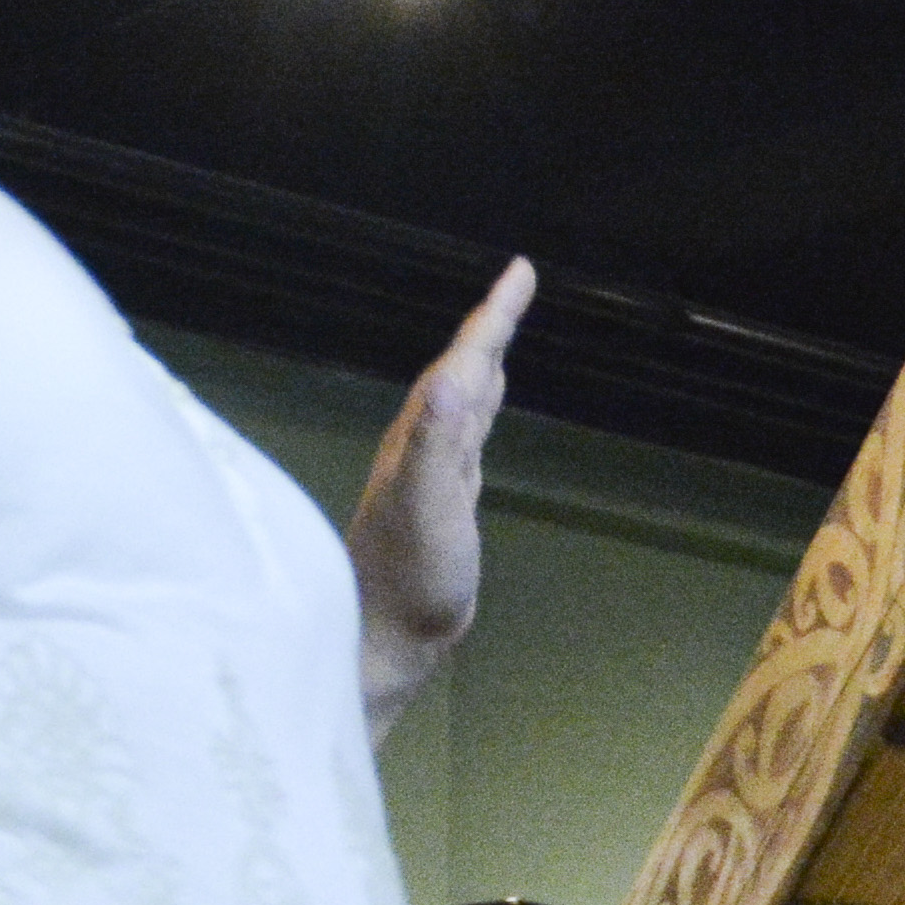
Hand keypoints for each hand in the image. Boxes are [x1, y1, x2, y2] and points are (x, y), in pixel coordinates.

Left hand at [349, 256, 530, 724]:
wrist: (383, 634)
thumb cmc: (409, 577)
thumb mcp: (427, 507)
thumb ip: (438, 442)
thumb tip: (457, 378)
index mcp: (425, 436)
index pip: (463, 361)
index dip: (493, 316)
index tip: (521, 271)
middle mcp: (424, 444)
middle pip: (460, 368)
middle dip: (491, 326)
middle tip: (519, 287)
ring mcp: (431, 473)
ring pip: (461, 400)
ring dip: (483, 362)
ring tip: (503, 333)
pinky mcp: (443, 501)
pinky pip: (467, 435)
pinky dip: (481, 409)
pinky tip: (482, 410)